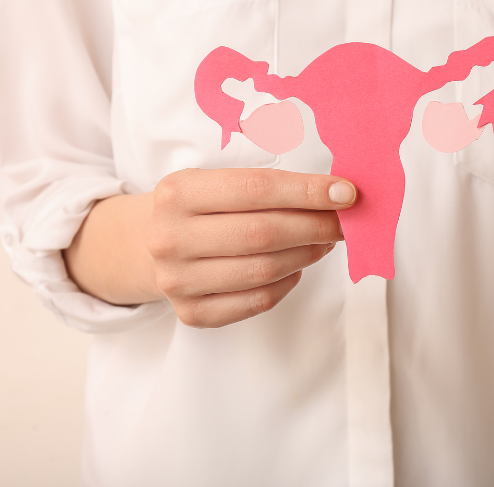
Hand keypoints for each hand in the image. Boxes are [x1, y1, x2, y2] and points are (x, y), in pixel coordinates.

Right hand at [148, 168, 356, 327]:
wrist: (148, 243)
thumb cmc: (200, 207)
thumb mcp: (217, 181)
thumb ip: (269, 185)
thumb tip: (335, 194)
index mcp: (178, 192)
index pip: (256, 189)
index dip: (306, 191)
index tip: (346, 192)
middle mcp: (170, 238)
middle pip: (262, 233)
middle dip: (314, 225)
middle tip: (343, 222)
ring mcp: (178, 280)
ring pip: (264, 270)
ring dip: (306, 254)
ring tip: (323, 241)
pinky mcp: (192, 313)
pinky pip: (258, 301)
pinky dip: (287, 283)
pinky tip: (295, 266)